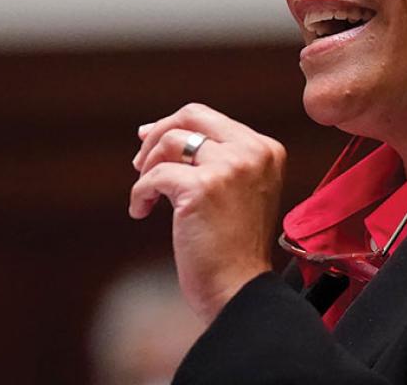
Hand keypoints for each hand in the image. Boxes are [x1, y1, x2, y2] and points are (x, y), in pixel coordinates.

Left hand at [129, 103, 285, 322]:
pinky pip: (155, 175)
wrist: (240, 290)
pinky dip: (140, 193)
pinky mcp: (202, 188)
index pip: (211, 119)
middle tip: (140, 162)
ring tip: (145, 195)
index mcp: (267, 150)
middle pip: (192, 116)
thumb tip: (156, 131)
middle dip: (158, 133)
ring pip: (171, 142)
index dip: (175, 126)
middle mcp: (252, 152)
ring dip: (147, 167)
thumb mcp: (239, 191)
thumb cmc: (234, 249)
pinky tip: (140, 211)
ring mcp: (229, 167)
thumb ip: (215, 159)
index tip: (149, 141)